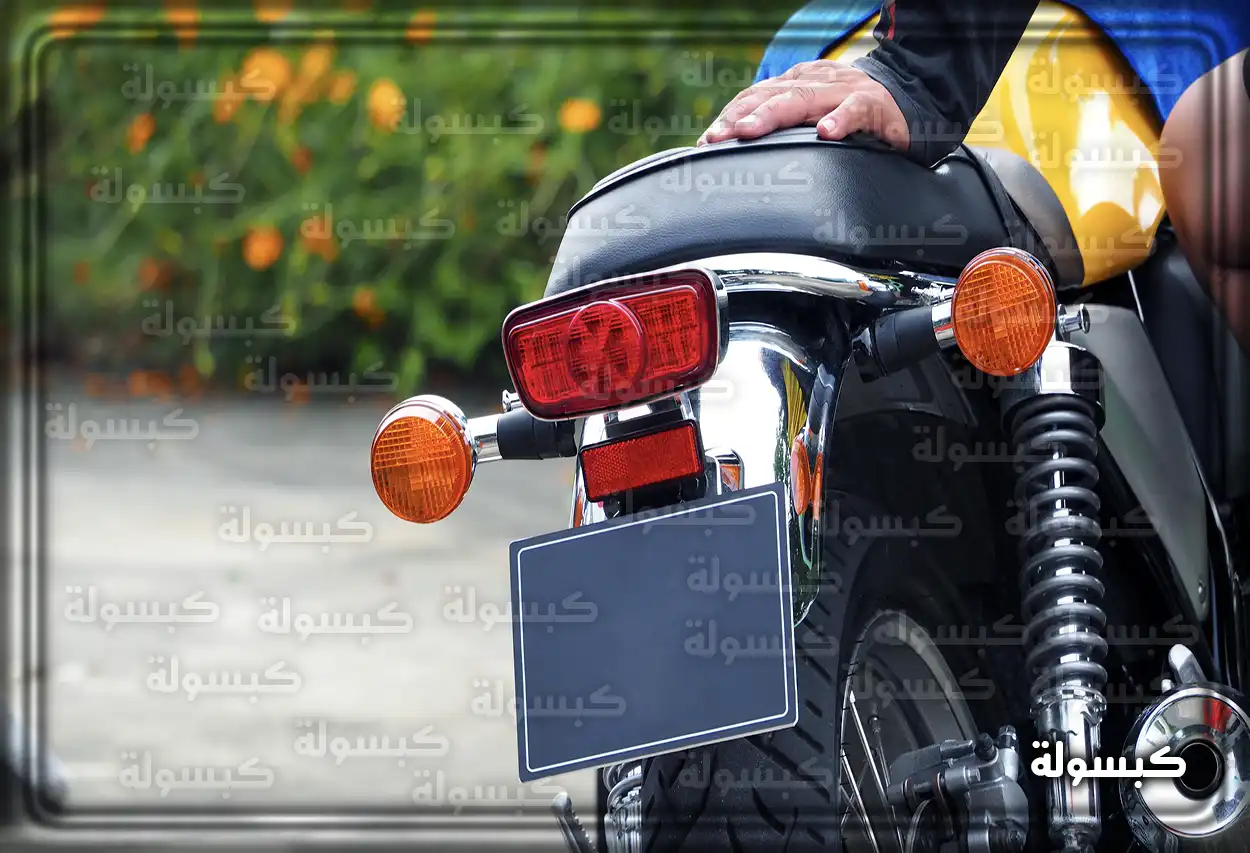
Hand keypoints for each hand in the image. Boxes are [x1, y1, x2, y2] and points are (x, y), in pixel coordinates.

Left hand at [697, 60, 909, 150]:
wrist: (906, 103)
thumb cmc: (853, 116)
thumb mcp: (812, 115)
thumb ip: (783, 128)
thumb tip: (740, 152)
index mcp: (798, 85)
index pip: (756, 96)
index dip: (730, 116)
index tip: (707, 141)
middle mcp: (816, 84)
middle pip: (771, 96)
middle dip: (740, 116)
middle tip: (717, 137)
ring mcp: (843, 92)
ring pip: (803, 99)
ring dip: (772, 115)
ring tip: (749, 131)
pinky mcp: (874, 106)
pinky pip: (855, 110)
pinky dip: (840, 120)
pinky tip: (825, 133)